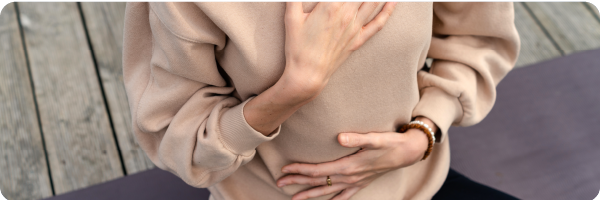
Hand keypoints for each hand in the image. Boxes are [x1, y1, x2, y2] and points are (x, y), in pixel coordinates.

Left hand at [276, 128, 429, 199]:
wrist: (408, 152)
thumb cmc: (390, 142)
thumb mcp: (375, 138)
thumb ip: (356, 138)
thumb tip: (338, 138)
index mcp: (349, 167)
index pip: (318, 170)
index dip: (300, 170)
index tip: (285, 169)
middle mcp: (350, 178)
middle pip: (318, 182)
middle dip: (298, 182)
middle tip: (278, 183)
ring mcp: (355, 183)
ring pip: (327, 191)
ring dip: (309, 194)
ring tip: (293, 198)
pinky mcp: (361, 183)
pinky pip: (344, 196)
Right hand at [281, 1, 396, 98]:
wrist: (308, 75)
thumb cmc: (297, 46)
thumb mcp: (291, 17)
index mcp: (330, 5)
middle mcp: (347, 13)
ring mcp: (355, 27)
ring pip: (373, 1)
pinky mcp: (358, 40)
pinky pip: (378, 23)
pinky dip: (388, 10)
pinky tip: (393, 1)